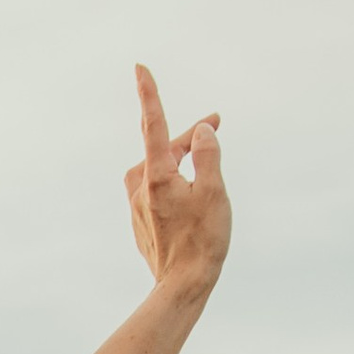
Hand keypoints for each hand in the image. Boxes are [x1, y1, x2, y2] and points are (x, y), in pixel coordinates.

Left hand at [124, 63, 228, 298]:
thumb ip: (209, 155)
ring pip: (158, 168)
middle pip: (164, 147)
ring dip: (180, 158)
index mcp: (157, 176)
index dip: (148, 94)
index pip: (153, 124)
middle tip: (216, 124)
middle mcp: (140, 188)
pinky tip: (190, 192)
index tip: (139, 68)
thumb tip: (203, 131)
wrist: (182, 286)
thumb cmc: (203, 240)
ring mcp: (137, 207)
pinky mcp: (141, 222)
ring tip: (204, 158)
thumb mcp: (214, 191)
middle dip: (190, 135)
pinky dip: (174, 181)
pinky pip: (156, 190)